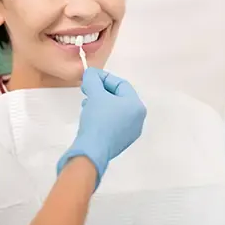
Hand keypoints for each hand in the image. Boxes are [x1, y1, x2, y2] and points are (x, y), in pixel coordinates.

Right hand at [57, 68, 146, 187]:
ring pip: (114, 110)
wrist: (92, 150)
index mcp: (136, 106)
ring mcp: (130, 132)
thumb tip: (90, 73)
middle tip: (87, 89)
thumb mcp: (95, 94)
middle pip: (118, 97)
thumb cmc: (98, 120)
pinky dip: (101, 116)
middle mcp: (137, 119)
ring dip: (100, 103)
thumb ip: (93, 80)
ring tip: (87, 103)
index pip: (121, 84)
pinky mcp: (120, 141)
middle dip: (101, 91)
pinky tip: (90, 116)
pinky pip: (112, 122)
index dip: (103, 77)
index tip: (89, 77)